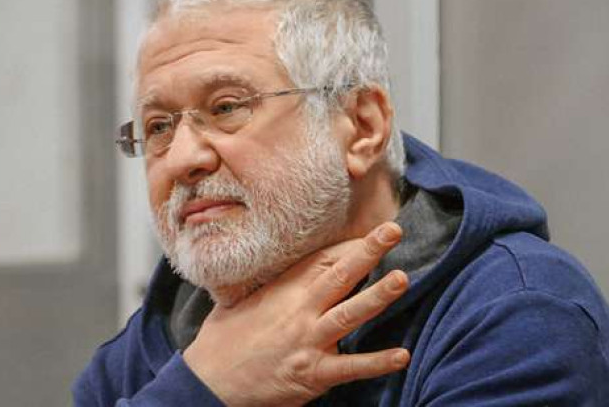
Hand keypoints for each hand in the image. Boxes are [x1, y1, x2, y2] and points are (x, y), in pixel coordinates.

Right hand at [183, 222, 409, 406]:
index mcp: (283, 290)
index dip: (350, 246)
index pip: (322, 260)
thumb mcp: (241, 298)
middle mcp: (299, 311)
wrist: (208, 381)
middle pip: (339, 276)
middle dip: (367, 252)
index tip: (372, 232)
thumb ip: (272, 282)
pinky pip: (351, 368)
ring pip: (349, 314)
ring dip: (377, 296)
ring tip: (402, 279)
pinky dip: (377, 362)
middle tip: (392, 230)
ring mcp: (308, 341)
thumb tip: (279, 263)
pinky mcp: (312, 374)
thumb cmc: (224, 338)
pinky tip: (402, 354)